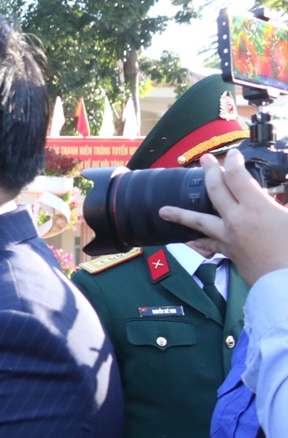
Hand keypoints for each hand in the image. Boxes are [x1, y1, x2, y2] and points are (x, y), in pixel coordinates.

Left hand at [160, 149, 287, 285]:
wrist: (287, 282)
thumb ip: (285, 201)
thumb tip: (282, 197)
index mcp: (256, 207)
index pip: (237, 177)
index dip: (233, 162)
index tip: (233, 154)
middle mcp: (237, 220)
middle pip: (215, 191)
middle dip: (209, 172)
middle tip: (204, 160)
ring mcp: (229, 237)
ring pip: (199, 221)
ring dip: (181, 214)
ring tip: (162, 211)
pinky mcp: (229, 252)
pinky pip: (208, 245)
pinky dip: (197, 241)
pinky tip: (188, 240)